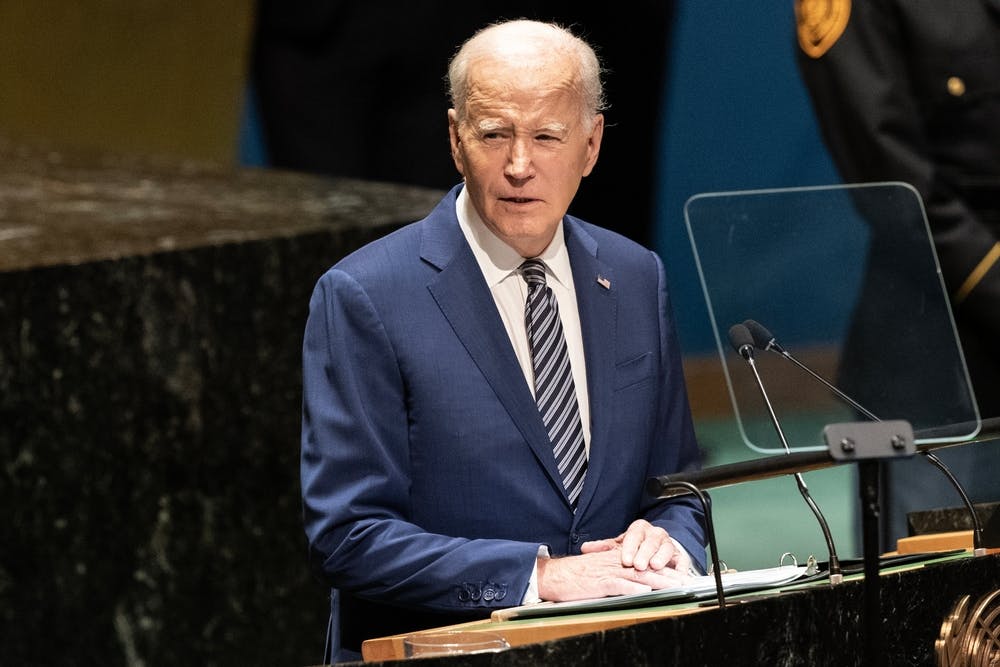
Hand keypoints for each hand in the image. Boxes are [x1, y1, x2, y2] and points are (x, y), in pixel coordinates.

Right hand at [536, 549, 688, 601]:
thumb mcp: (596, 569)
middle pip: (645, 567)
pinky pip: (618, 585)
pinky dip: (632, 588)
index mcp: (614, 559)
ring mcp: (606, 573)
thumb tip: (630, 578)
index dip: (662, 566)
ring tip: (674, 586)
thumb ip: (612, 571)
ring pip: (637, 575)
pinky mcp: (598, 583)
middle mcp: (613, 563)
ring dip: (657, 581)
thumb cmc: (572, 575)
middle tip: (685, 579)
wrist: (552, 575)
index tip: (678, 572)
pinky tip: (645, 591)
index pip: (642, 561)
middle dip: (667, 574)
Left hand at [580, 519, 690, 573]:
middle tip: (639, 565)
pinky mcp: (679, 555)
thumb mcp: (619, 546)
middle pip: (651, 541)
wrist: (655, 549)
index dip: (630, 547)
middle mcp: (655, 534)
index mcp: (639, 529)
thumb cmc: (635, 548)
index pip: (634, 535)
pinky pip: (682, 559)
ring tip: (655, 566)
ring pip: (666, 548)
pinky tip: (678, 573)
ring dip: (661, 558)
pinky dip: (681, 566)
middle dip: (645, 553)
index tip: (625, 559)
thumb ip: (604, 547)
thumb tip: (585, 548)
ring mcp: (668, 543)